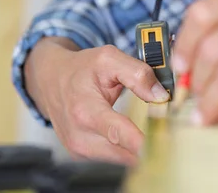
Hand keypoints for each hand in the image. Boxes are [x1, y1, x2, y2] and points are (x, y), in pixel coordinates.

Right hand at [26, 40, 168, 164]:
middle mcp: (79, 135)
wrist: (51, 79)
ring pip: (121, 158)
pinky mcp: (81, 154)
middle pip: (124, 152)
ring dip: (138, 148)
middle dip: (148, 143)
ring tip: (149, 129)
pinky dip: (125, 148)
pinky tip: (131, 135)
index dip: (143, 143)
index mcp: (85, 109)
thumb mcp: (108, 58)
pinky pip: (113, 157)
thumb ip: (137, 74)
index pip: (118, 133)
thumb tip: (160, 95)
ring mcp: (79, 148)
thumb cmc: (80, 68)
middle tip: (166, 131)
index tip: (164, 145)